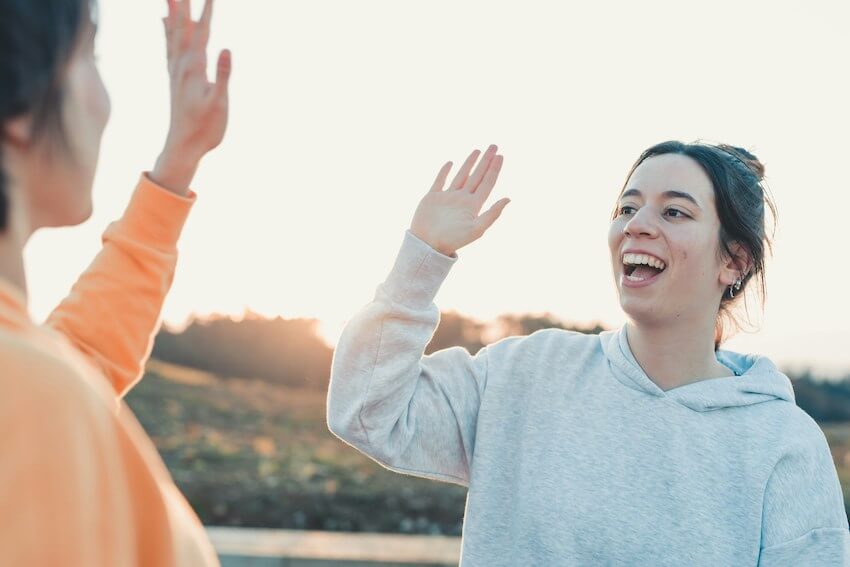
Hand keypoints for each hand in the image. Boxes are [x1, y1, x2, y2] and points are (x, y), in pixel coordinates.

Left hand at [151, 0, 231, 194]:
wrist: (183, 145)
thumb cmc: (205, 128)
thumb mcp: (219, 104)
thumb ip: (223, 75)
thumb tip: (227, 48)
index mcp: (194, 69)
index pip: (201, 33)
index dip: (206, 13)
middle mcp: (181, 65)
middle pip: (181, 26)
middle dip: (182, 5)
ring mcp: (176, 70)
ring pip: (172, 32)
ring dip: (172, 11)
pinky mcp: (175, 77)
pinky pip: (168, 45)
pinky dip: (165, 29)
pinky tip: (162, 20)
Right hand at [410, 145, 509, 256]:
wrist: (428, 245)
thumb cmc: (453, 240)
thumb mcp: (477, 229)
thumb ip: (493, 214)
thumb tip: (509, 198)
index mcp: (473, 206)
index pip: (487, 183)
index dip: (494, 169)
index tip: (500, 155)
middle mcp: (462, 199)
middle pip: (477, 176)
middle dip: (486, 161)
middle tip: (494, 146)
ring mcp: (448, 198)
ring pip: (461, 176)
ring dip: (469, 163)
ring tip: (477, 151)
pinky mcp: (433, 198)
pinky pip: (440, 181)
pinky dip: (445, 171)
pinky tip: (451, 163)